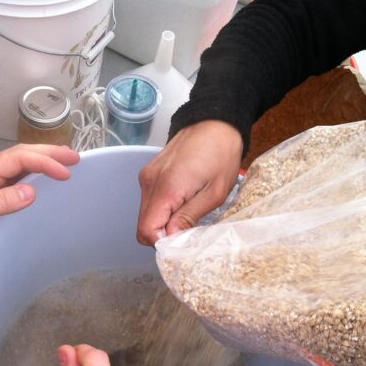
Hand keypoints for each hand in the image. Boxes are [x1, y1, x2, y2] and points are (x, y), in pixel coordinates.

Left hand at [0, 144, 79, 252]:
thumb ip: (1, 202)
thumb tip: (31, 192)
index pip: (20, 159)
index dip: (45, 162)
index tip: (66, 173)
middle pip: (23, 154)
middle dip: (50, 153)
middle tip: (76, 158)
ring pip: (22, 163)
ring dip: (45, 160)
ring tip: (67, 162)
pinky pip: (18, 176)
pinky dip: (36, 173)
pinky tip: (47, 178)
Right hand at [137, 120, 242, 245]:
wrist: (214, 122)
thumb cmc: (221, 153)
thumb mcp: (215, 193)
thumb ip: (189, 217)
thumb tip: (171, 239)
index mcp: (166, 188)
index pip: (147, 231)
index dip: (163, 242)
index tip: (182, 241)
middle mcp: (150, 182)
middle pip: (144, 226)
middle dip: (163, 234)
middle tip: (189, 229)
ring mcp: (147, 177)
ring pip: (146, 215)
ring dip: (164, 222)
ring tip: (189, 211)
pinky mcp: (149, 174)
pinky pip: (150, 201)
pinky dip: (162, 209)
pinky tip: (182, 200)